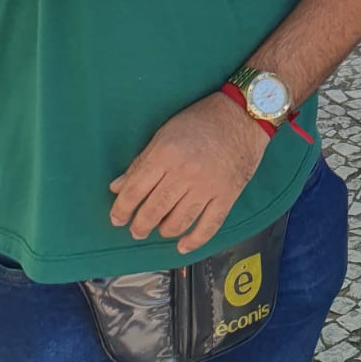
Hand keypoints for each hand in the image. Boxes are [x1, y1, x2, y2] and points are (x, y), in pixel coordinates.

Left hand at [109, 93, 269, 254]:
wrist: (243, 115)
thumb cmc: (203, 119)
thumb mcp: (165, 133)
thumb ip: (141, 162)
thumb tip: (118, 186)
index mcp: (166, 154)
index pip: (135, 190)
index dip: (121, 209)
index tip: (117, 218)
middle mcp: (185, 173)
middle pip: (154, 210)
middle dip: (140, 225)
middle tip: (136, 230)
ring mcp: (207, 186)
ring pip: (179, 222)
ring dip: (164, 232)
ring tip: (159, 231)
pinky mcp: (226, 195)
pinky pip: (208, 226)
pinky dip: (194, 240)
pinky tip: (183, 246)